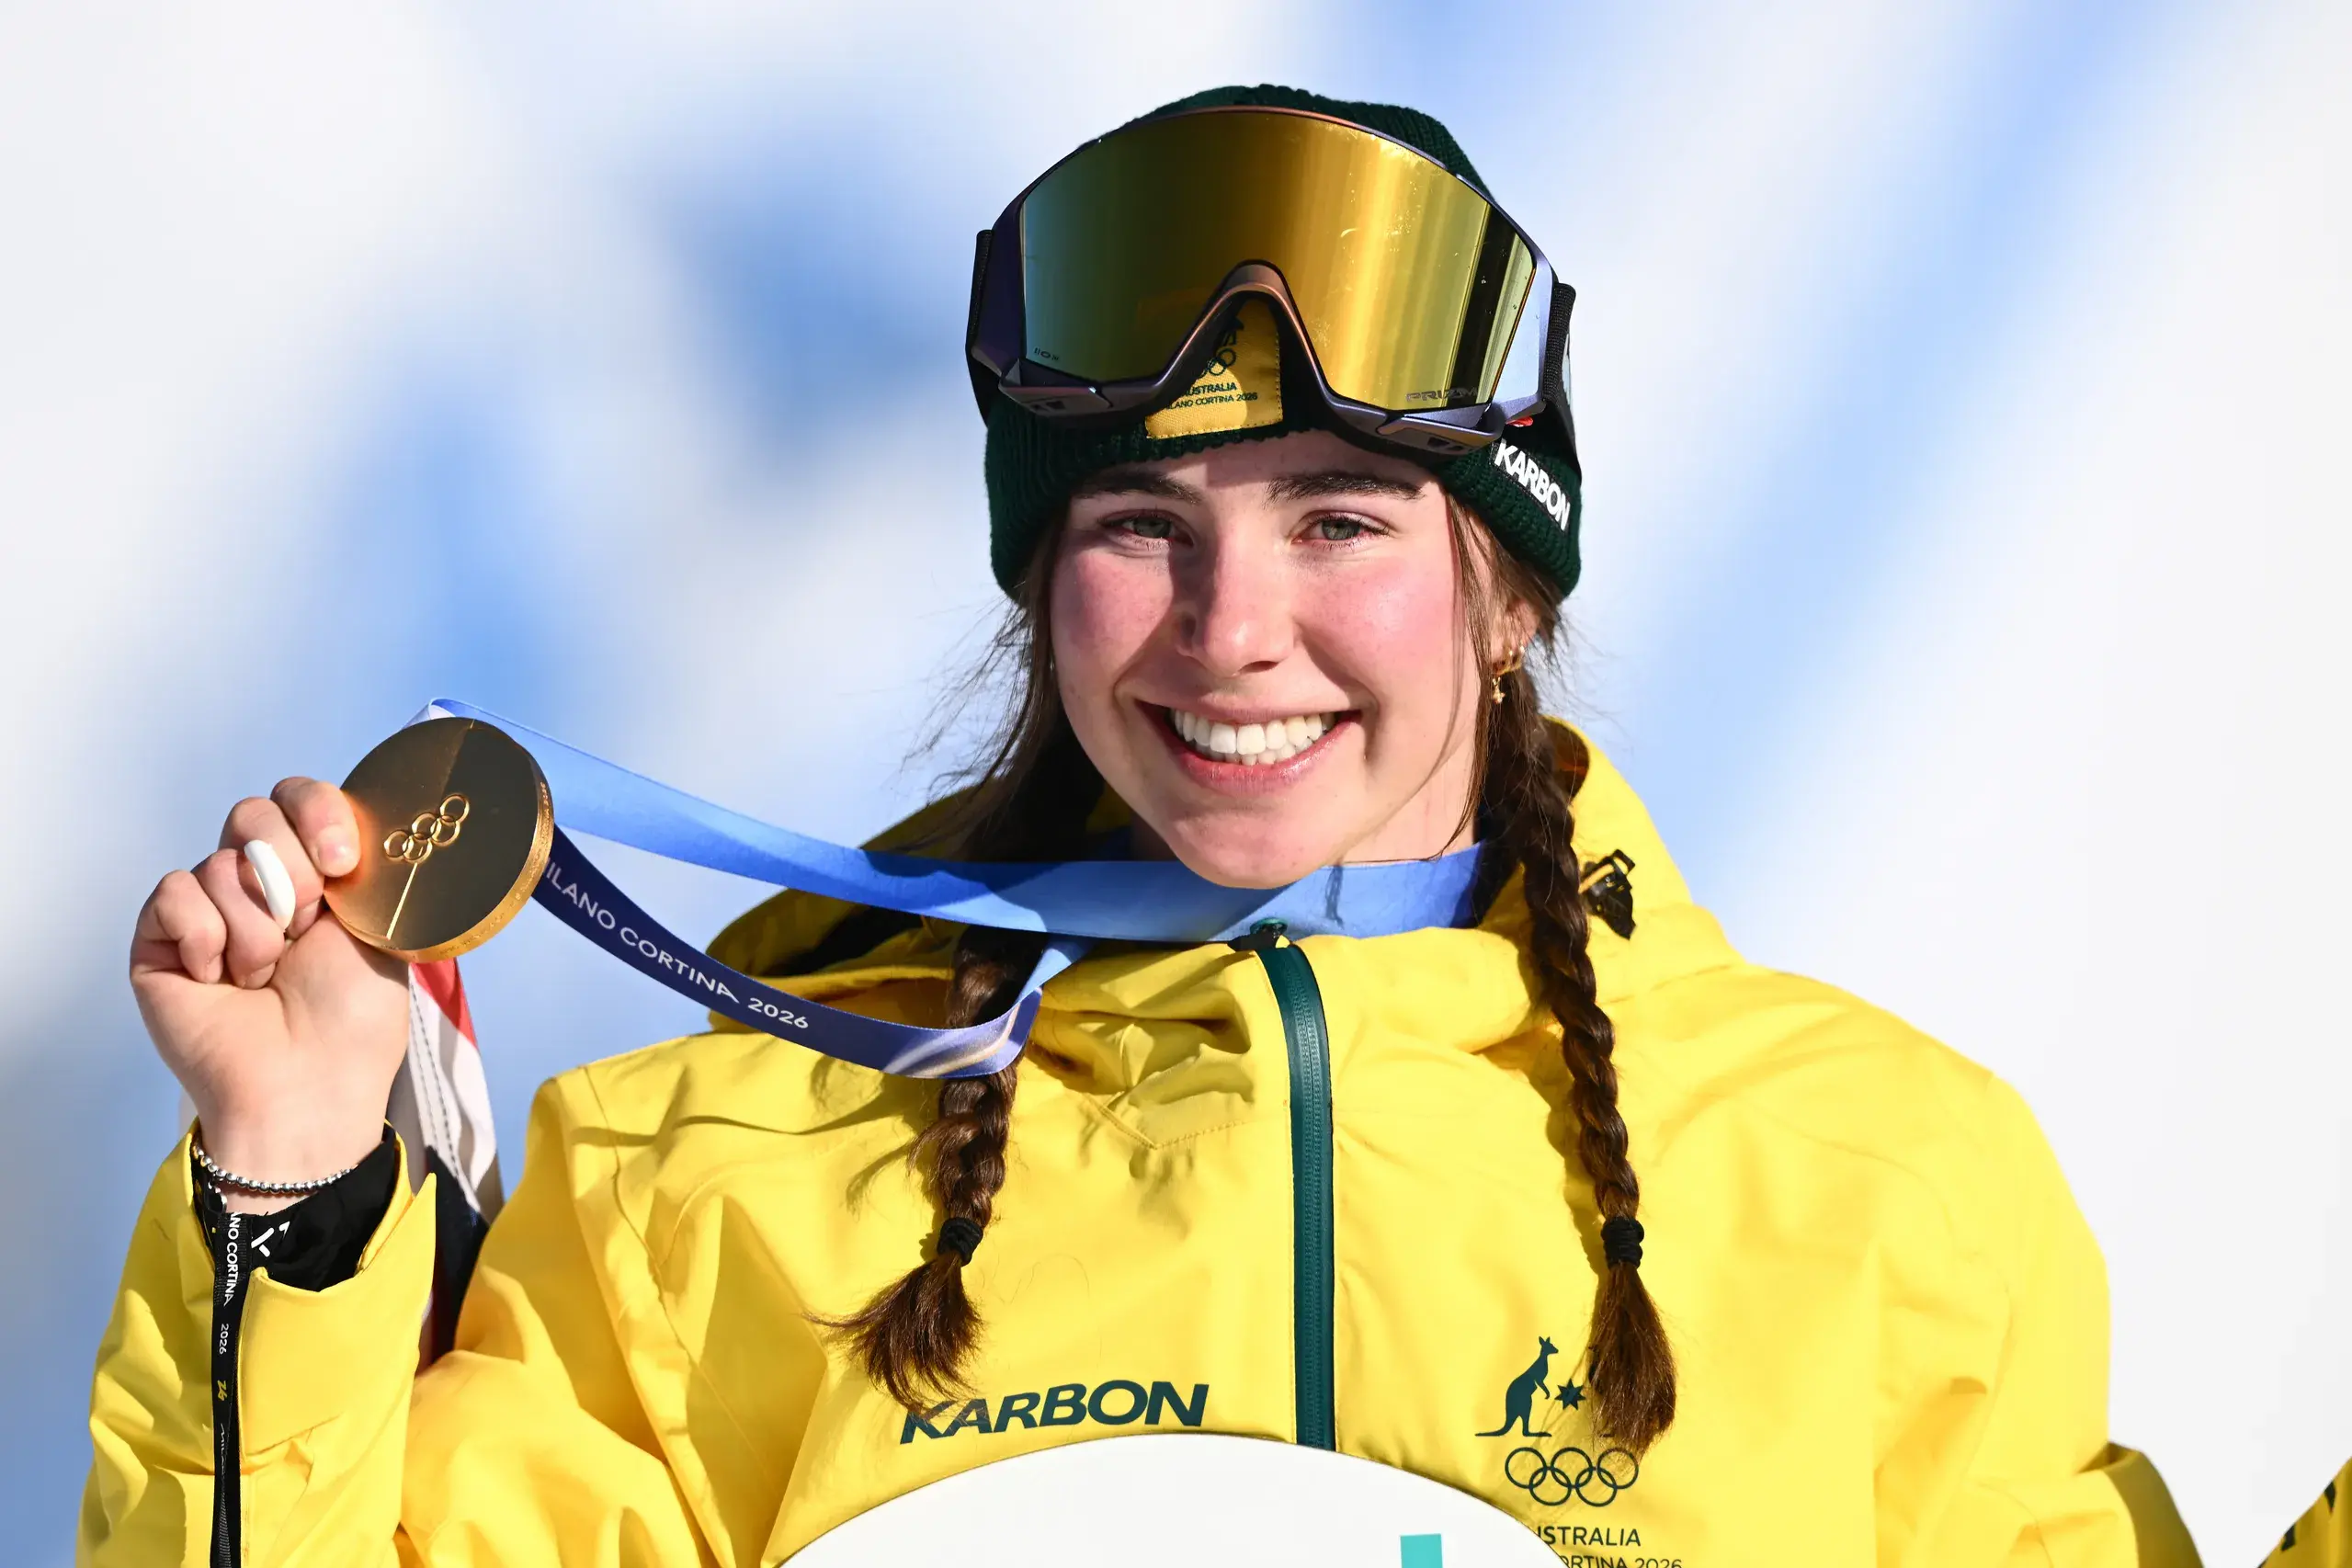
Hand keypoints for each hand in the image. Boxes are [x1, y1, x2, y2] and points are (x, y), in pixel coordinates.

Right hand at [131, 779, 408, 1210]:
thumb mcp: (382, 928)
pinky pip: (174, 893)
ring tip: (266, 977)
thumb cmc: (352, 1020)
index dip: (317, 813)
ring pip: (218, 861)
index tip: (342, 862)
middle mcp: (257, 886)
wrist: (308, 1082)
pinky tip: (221, 981)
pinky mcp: (160, 941)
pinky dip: (207, 937)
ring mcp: (207, 912)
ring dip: (256, 926)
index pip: (298, 798)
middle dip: (290, 872)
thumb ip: (365, 866)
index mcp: (316, 876)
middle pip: (252, 814)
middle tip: (304, 928)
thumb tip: (351, 825)